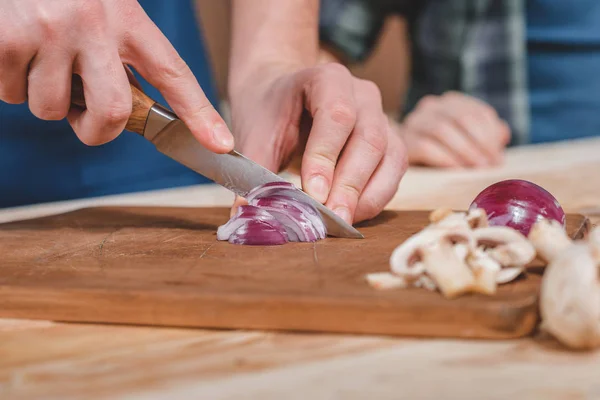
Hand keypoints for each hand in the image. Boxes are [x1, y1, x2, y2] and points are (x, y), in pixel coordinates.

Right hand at [0, 0, 232, 151]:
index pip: (173, 73)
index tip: (220, 144)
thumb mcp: (104, 6)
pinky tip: (14, 50)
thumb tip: (119, 110)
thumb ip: (119, 51)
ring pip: (51, 108)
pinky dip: (9, 84)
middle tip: (82, 117)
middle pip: (113, 113)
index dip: (200, 114)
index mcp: (128, 18)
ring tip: (39, 60)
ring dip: (43, 98)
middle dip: (94, 130)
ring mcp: (51, 32)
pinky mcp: (8, 39)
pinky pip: (11, 94)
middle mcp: (94, 24)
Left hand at [228, 63, 407, 223]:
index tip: (313, 193)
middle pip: (370, 139)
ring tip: (342, 222)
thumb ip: (254, 173)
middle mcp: (363, 95)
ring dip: (368, 195)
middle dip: (350, 184)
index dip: (326, 156)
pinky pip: (394, 172)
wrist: (281, 97)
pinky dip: (376, 197)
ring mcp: (381, 117)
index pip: (336, 115)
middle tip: (332, 218)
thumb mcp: (255, 137)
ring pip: (390, 157)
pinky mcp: (388, 143)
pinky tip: (353, 215)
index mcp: (328, 79)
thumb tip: (245, 214)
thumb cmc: (269, 114)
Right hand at [398, 92, 510, 167]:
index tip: (499, 157)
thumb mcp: (467, 140)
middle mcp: (430, 106)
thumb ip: (487, 134)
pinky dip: (445, 158)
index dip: (491, 134)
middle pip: (461, 118)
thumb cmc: (440, 151)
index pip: (476, 111)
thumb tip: (502, 135)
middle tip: (489, 166)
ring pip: (442, 130)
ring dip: (464, 151)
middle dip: (480, 144)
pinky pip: (425, 146)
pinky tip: (456, 170)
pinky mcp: (403, 141)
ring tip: (475, 169)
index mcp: (449, 102)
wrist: (397, 156)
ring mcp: (414, 122)